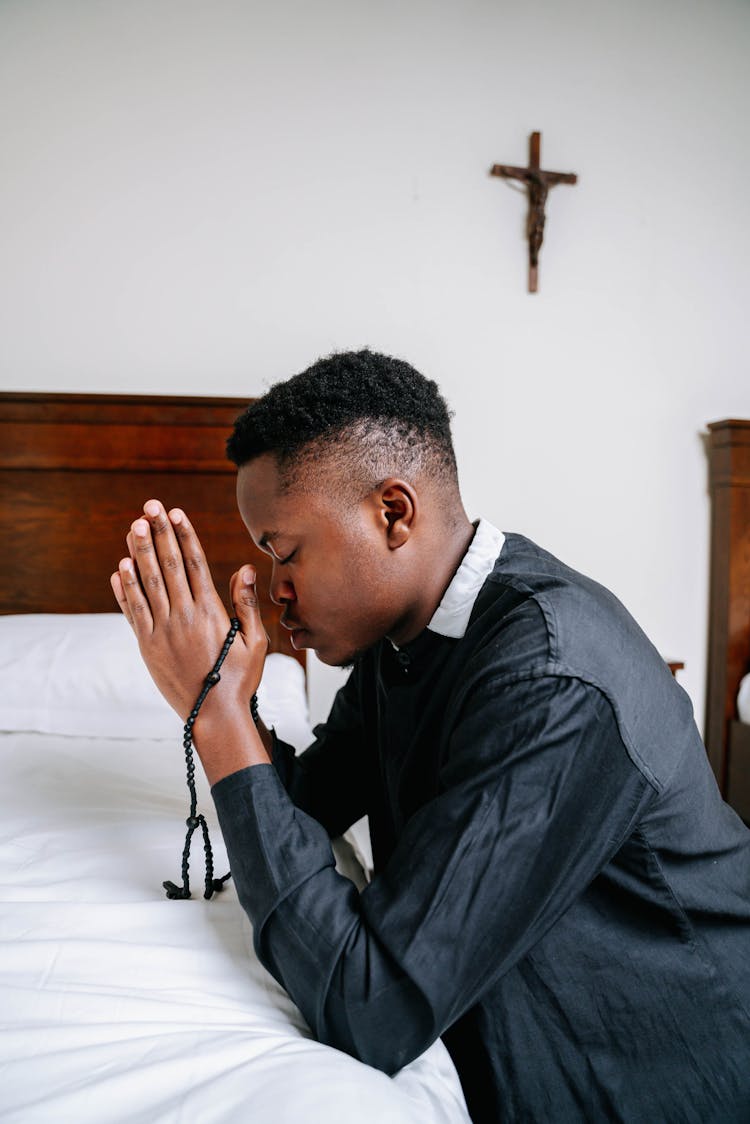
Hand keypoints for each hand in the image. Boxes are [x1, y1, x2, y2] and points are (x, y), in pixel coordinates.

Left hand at [110, 500, 267, 726]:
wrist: (214, 716)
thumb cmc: (240, 680)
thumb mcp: (255, 641)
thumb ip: (247, 604)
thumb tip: (245, 569)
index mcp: (211, 612)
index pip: (195, 564)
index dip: (185, 536)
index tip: (177, 513)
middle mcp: (184, 616)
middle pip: (169, 565)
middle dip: (159, 533)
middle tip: (150, 507)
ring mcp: (163, 631)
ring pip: (148, 583)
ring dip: (139, 552)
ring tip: (133, 526)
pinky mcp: (148, 646)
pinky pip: (133, 611)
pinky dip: (125, 589)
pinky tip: (119, 568)